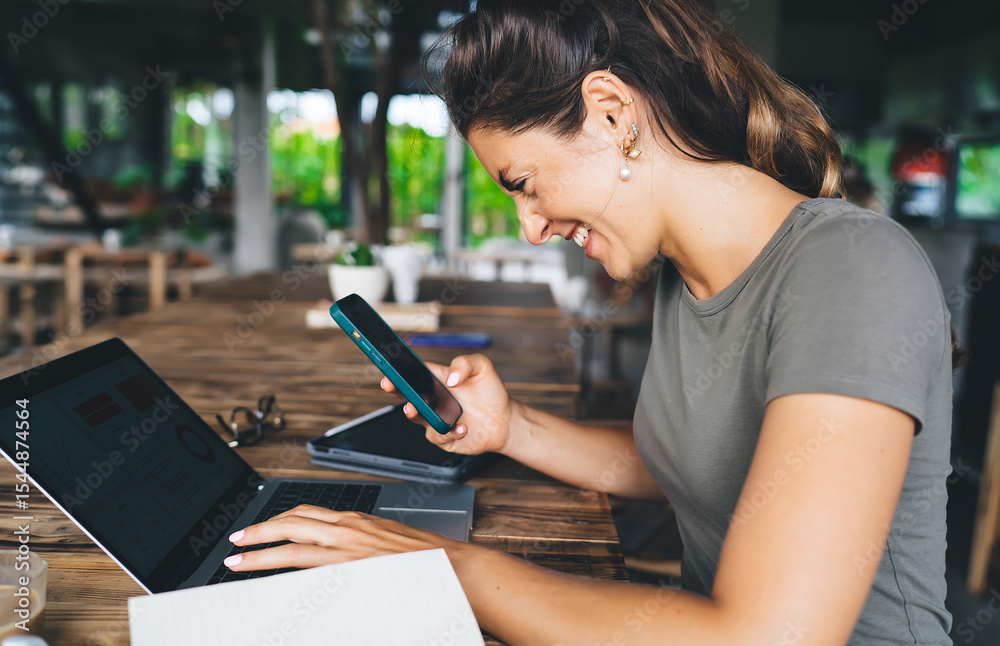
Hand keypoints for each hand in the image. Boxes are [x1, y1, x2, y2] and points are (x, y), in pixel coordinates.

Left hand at [224, 505, 457, 570]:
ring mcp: (349, 550)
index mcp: (355, 521)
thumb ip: (359, 544)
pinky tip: (272, 582)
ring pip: (293, 545)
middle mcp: (348, 530)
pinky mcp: (352, 569)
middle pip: (292, 524)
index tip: (262, 527)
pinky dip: (287, 573)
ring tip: (238, 559)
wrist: (453, 566)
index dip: (279, 520)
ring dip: (261, 552)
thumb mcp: (385, 540)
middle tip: (236, 540)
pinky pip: (310, 569)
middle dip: (260, 531)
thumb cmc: (425, 557)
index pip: (307, 514)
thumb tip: (336, 554)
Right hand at [382, 353, 513, 454]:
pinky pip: (438, 436)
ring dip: (415, 413)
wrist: (505, 420)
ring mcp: (437, 419)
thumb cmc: (491, 392)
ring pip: (418, 418)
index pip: (415, 373)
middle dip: (396, 390)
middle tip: (392, 386)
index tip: (390, 371)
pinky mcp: (445, 437)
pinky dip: (449, 432)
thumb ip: (466, 363)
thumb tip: (450, 377)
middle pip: (408, 394)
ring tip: (415, 408)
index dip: (399, 372)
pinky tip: (462, 427)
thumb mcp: (482, 368)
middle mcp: (434, 400)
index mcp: (438, 380)